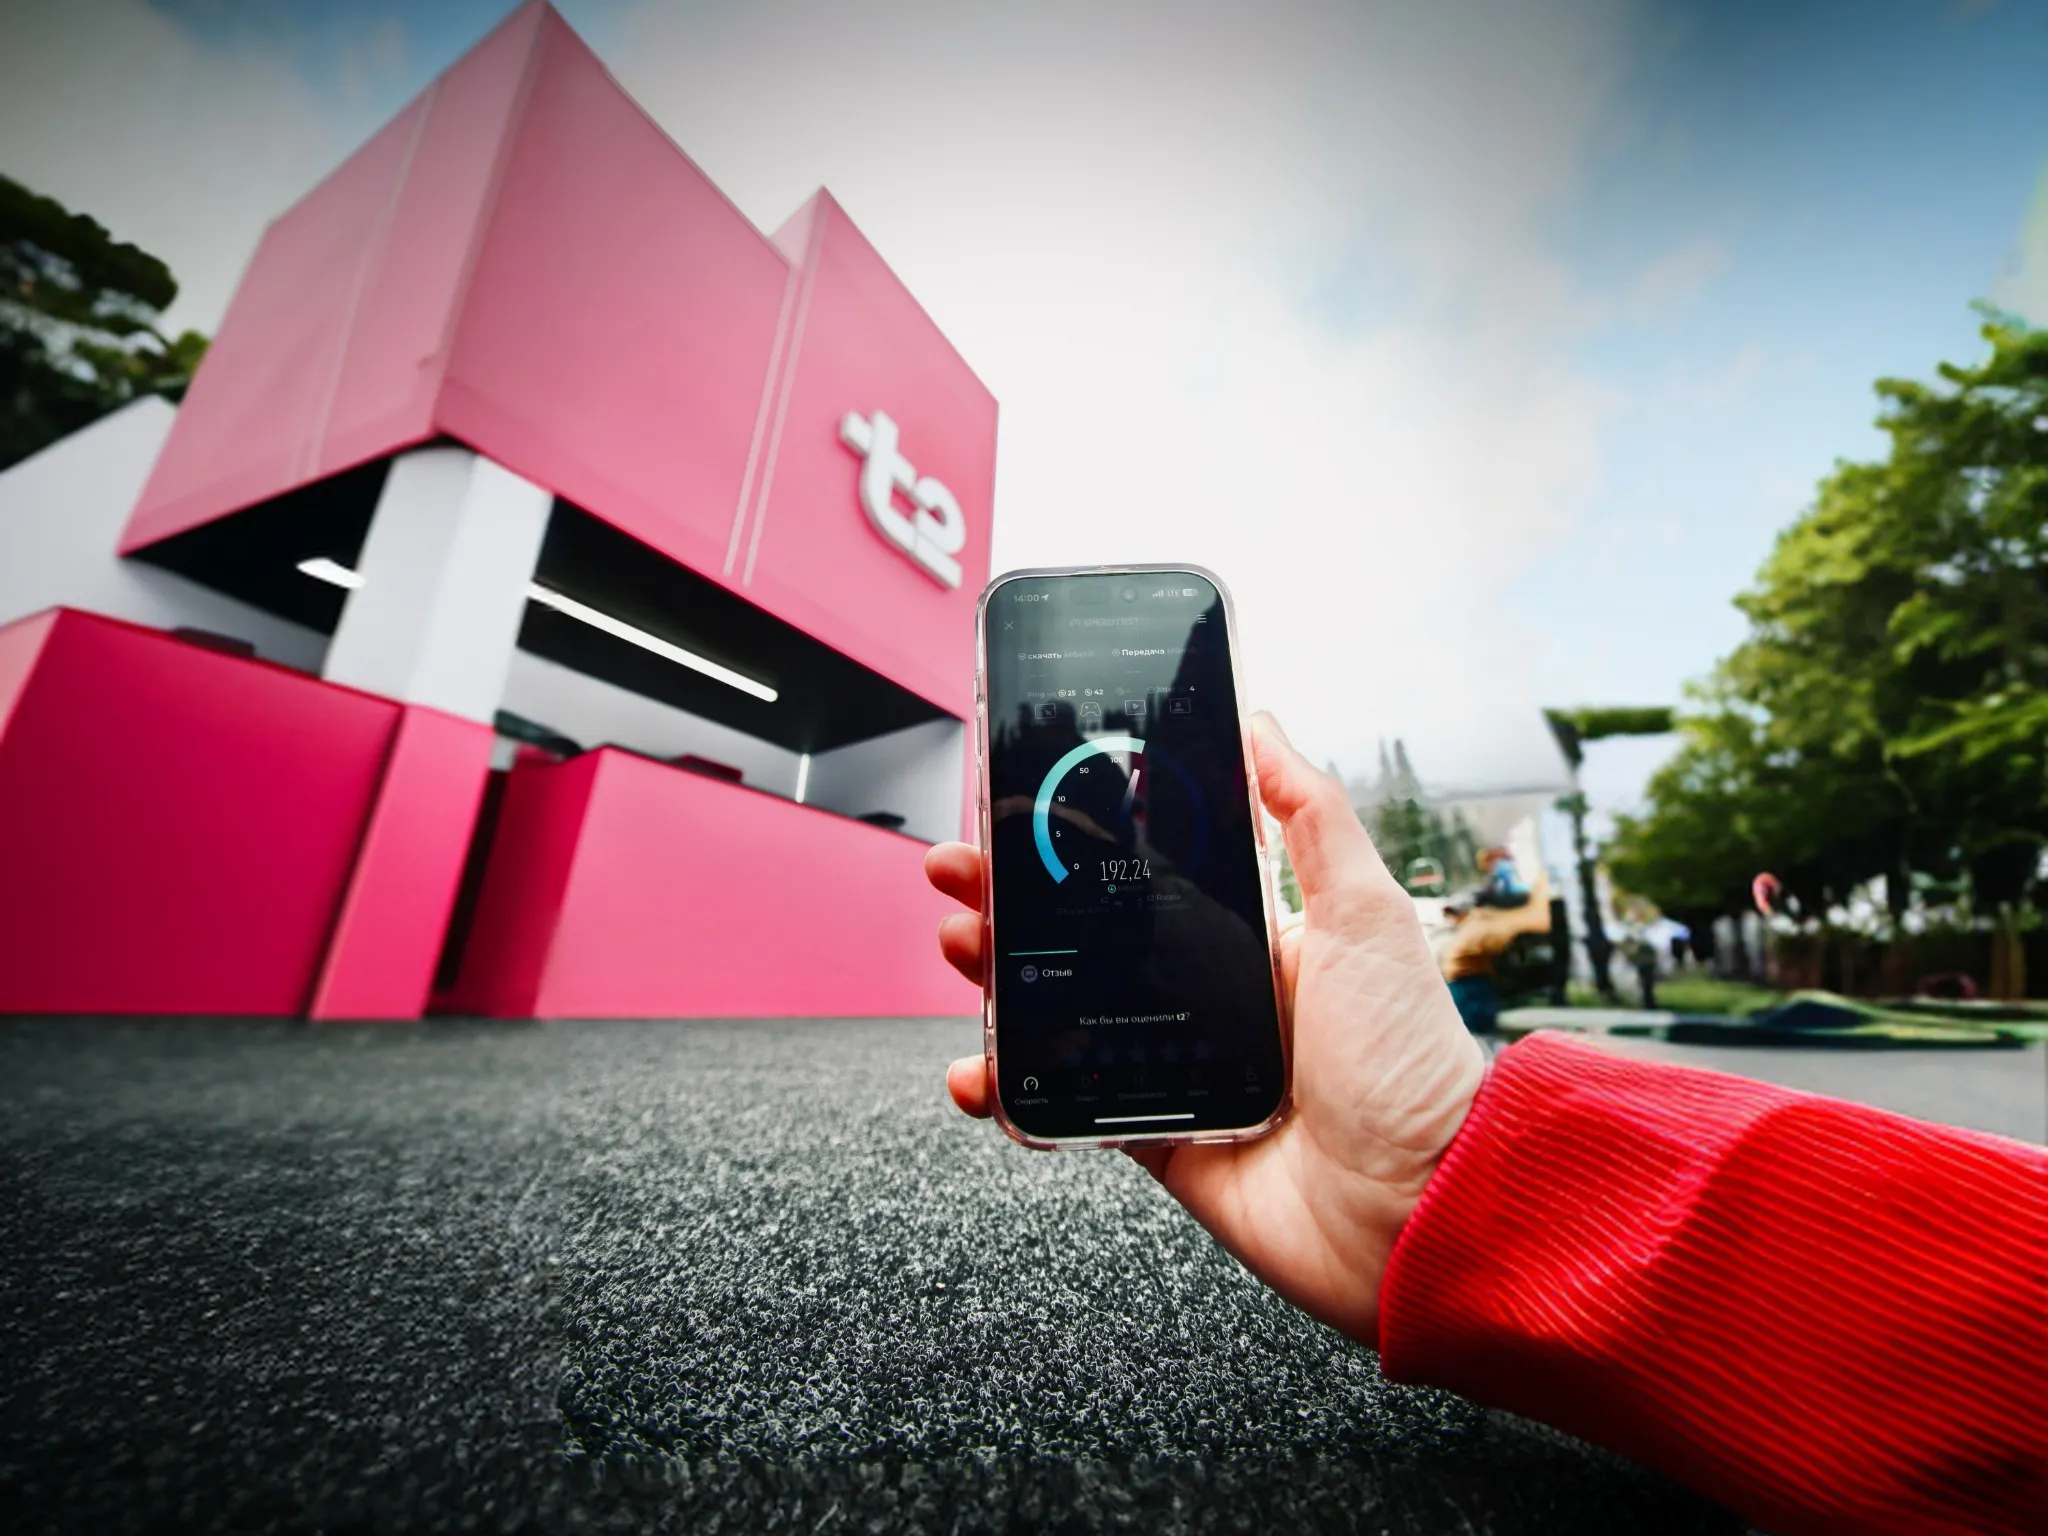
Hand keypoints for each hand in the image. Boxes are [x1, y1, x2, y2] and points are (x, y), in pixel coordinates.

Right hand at [924, 712, 1486, 1343]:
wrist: (1419, 1204)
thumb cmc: (1410, 1057)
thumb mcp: (1367, 913)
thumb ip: (1312, 817)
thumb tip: (1263, 724)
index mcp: (1249, 937)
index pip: (1140, 875)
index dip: (1076, 843)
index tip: (1020, 808)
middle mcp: (1205, 997)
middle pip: (1082, 938)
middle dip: (1011, 902)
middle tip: (960, 874)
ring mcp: (1174, 1068)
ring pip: (1060, 1014)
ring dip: (998, 981)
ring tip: (962, 949)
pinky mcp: (1156, 1137)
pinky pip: (1067, 1108)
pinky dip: (1013, 1093)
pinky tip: (980, 1072)